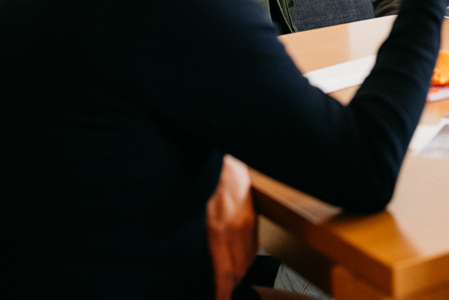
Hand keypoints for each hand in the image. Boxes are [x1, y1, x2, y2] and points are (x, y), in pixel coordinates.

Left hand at [206, 155, 256, 299]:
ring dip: (238, 273)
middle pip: (238, 268)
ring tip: (229, 283)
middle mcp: (236, 229)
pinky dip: (246, 258)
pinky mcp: (252, 217)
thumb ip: (201, 239)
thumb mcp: (195, 215)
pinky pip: (252, 245)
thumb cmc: (205, 184)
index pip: (224, 271)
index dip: (222, 291)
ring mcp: (247, 223)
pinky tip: (240, 261)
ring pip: (247, 258)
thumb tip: (204, 260)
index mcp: (219, 230)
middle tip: (222, 295)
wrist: (225, 162)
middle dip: (230, 285)